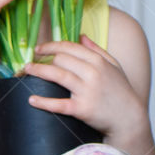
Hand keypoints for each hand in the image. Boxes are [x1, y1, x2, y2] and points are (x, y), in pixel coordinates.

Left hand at [26, 34, 144, 136]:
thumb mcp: (114, 66)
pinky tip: (32, 99)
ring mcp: (87, 91)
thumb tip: (81, 36)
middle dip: (42, 59)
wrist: (129, 118)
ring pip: (58, 75)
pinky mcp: (83, 109)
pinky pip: (59, 104)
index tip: (38, 49)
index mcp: (98, 61)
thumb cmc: (121, 92)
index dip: (51, 46)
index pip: (69, 47)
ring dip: (38, 72)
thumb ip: (97, 50)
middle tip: (30, 63)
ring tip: (26, 71)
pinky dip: (44, 102)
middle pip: (61, 59)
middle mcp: (92, 73)